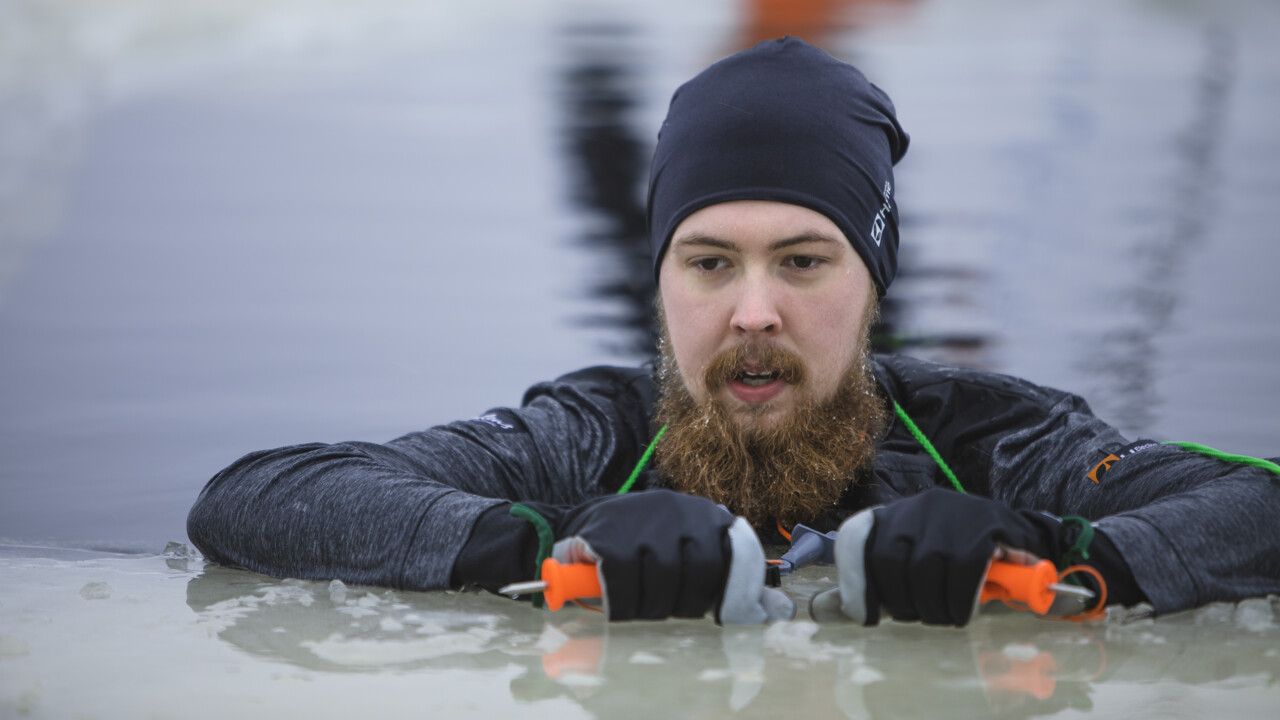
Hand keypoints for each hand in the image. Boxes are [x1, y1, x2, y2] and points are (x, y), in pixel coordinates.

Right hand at [554, 490, 792, 622]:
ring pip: (661, 581)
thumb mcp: (693, 552)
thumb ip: (732, 579)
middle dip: (685, 604)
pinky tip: (620, 603)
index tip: (721, 612)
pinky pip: (624, 584)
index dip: (731, 592)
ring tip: (642, 606)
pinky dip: (622, 603)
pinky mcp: (609, 536)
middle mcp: (680, 510)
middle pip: (700, 573)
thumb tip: (779, 612)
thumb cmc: (650, 545)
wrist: (592, 522)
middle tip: (667, 609)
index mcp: (708, 515)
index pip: (737, 556)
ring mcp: (643, 520)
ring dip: (651, 607)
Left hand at [811, 489, 1062, 625]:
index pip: (855, 537)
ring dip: (932, 606)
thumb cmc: (964, 552)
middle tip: (920, 617)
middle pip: (888, 561)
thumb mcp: (923, 554)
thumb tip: (860, 611)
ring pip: (924, 570)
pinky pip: (962, 573)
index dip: (854, 580)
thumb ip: (894, 576)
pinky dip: (960, 601)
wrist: (1020, 532)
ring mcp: (950, 515)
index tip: (863, 614)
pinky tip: (964, 612)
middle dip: (901, 602)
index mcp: (896, 514)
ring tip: (945, 616)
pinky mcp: (983, 528)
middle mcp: (917, 508)